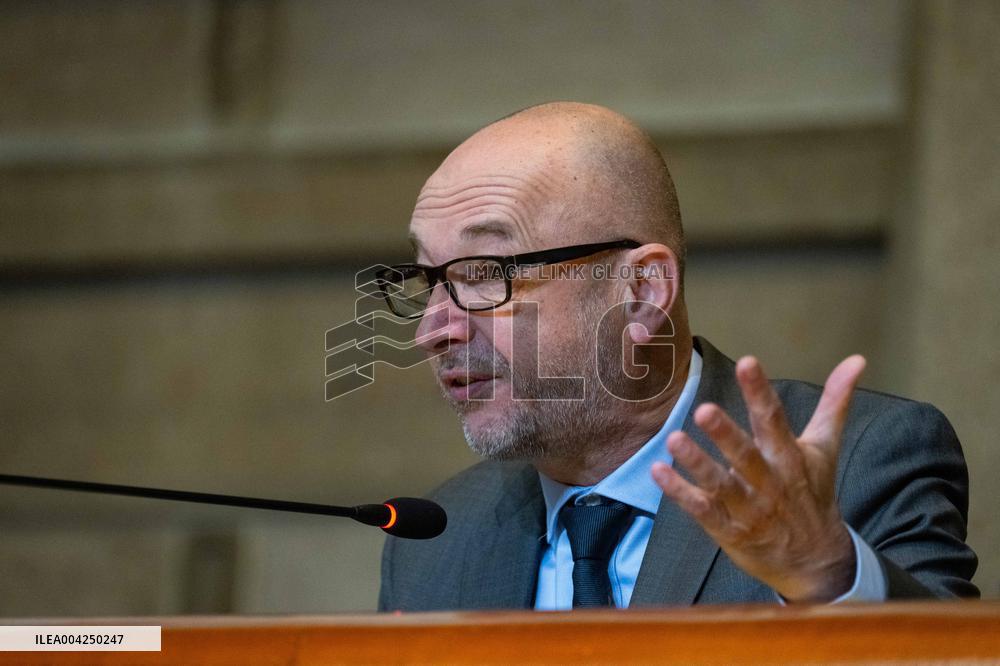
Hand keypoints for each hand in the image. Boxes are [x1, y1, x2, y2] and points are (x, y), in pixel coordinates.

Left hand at [651, 354, 866, 601]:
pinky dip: (680, 493)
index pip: (774, 419)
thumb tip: (857, 360)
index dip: (760, 391)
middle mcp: (770, 482)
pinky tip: (658, 471)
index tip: (747, 362)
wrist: (818, 561)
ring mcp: (749, 509)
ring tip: (674, 439)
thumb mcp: (825, 447)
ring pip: (721, 485)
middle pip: (746, 456)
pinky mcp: (730, 531)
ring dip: (697, 464)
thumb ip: (834, 403)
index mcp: (790, 457)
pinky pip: (703, 511)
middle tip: (703, 409)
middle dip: (726, 434)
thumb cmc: (813, 493)